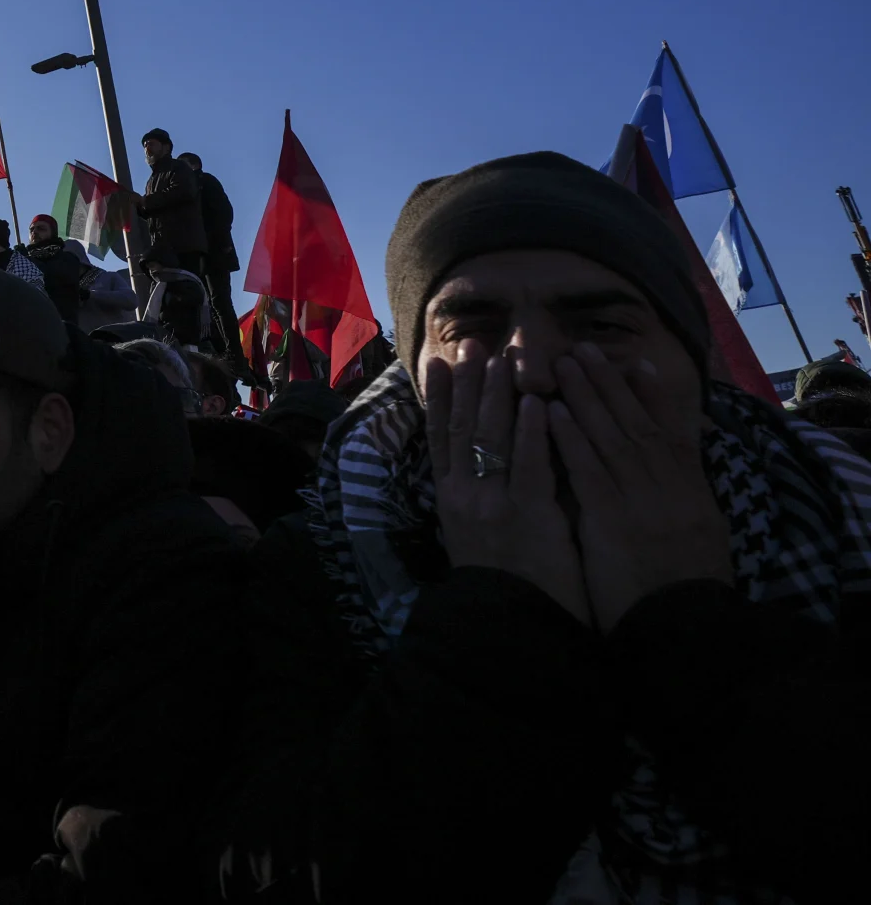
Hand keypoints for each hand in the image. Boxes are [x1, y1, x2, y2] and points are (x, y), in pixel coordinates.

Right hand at [424, 349, 588, 623]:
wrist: (509, 628)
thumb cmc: (501, 586)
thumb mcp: (474, 538)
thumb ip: (477, 501)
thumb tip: (478, 467)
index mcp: (451, 500)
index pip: (440, 437)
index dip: (440, 398)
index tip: (439, 363)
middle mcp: (465, 495)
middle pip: (463, 428)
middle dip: (470, 384)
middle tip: (475, 347)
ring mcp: (493, 503)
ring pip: (492, 438)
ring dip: (498, 395)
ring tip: (504, 360)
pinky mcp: (527, 515)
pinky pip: (528, 464)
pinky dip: (531, 432)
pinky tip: (535, 403)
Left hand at [546, 342, 732, 630]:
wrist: (684, 629)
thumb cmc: (683, 589)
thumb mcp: (698, 537)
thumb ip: (683, 501)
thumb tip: (673, 475)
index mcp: (692, 493)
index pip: (670, 434)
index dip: (651, 398)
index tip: (635, 365)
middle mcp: (669, 489)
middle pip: (635, 424)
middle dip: (608, 384)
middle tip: (583, 349)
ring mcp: (642, 502)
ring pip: (610, 438)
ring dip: (584, 398)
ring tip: (563, 363)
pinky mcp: (613, 521)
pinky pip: (588, 470)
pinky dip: (570, 438)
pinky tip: (550, 412)